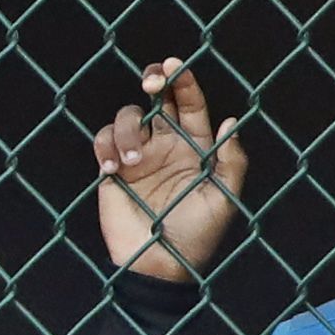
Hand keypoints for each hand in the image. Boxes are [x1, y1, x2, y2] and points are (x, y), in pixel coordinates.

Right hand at [91, 57, 247, 282]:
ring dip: (128, 131)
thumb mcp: (223, 199)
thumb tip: (231, 121)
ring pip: (127, 117)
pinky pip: (103, 142)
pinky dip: (105, 147)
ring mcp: (137, 156)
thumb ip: (231, 162)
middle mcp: (165, 144)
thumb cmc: (196, 236)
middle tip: (151, 82)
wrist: (158, 267)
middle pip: (156, 97)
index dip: (184, 81)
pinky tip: (112, 169)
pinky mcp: (112, 169)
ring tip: (133, 163)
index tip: (176, 67)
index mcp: (194, 146)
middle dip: (154, 81)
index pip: (190, 103)